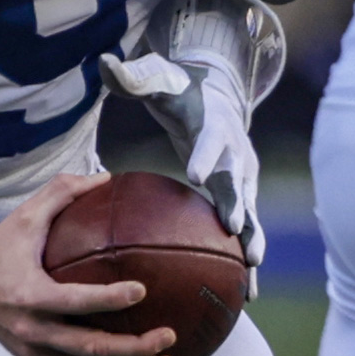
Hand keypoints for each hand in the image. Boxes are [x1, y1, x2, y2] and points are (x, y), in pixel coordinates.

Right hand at [0, 173, 174, 355]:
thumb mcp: (24, 216)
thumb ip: (62, 193)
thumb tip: (105, 178)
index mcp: (30, 295)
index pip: (76, 302)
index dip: (111, 299)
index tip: (142, 290)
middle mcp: (34, 332)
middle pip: (92, 351)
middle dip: (135, 349)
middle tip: (167, 335)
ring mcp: (37, 353)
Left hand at [99, 52, 263, 269]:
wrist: (216, 97)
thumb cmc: (178, 90)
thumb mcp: (156, 79)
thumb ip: (131, 77)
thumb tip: (103, 61)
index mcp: (214, 123)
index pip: (208, 139)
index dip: (204, 156)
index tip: (196, 176)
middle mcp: (235, 151)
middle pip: (236, 181)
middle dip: (237, 205)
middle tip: (235, 230)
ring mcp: (242, 176)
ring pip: (249, 211)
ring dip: (251, 241)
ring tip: (250, 272)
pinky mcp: (240, 194)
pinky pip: (245, 228)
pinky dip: (245, 257)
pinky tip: (245, 294)